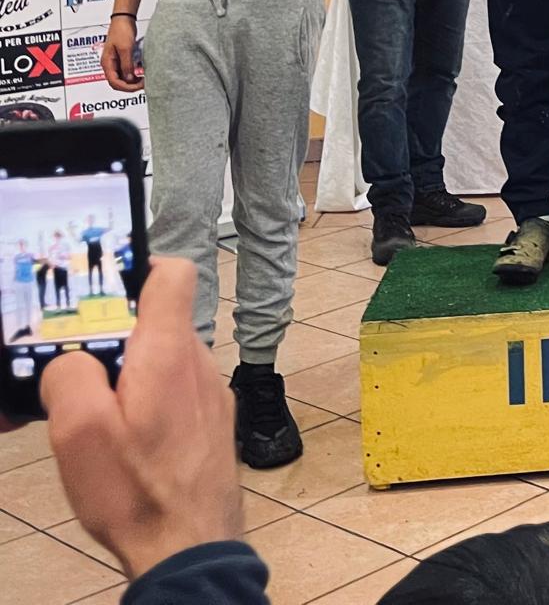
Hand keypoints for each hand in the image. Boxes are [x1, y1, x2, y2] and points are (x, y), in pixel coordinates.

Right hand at [42, 258, 242, 579]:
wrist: (190, 546)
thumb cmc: (137, 491)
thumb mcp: (79, 432)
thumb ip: (70, 376)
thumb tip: (70, 358)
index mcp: (169, 351)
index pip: (171, 273)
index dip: (137, 269)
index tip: (101, 292)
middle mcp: (199, 362)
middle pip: (156, 324)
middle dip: (112, 342)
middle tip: (71, 376)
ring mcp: (209, 392)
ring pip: (162, 363)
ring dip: (126, 379)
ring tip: (89, 419)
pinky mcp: (210, 422)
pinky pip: (174, 394)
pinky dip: (146, 405)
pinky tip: (119, 442)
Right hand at [100, 18, 143, 92]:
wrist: (123, 19)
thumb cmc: (121, 30)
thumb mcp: (125, 49)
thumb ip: (126, 65)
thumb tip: (129, 79)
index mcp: (107, 62)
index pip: (114, 82)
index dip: (126, 87)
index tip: (138, 86)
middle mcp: (110, 63)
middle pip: (117, 82)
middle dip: (129, 86)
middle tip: (142, 84)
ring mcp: (115, 61)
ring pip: (122, 77)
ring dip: (132, 81)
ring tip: (143, 80)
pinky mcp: (121, 57)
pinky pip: (126, 70)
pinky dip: (133, 74)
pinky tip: (140, 73)